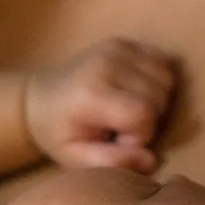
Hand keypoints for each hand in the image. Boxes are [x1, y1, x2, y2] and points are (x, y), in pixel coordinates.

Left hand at [24, 39, 177, 173]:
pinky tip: (137, 91)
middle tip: (122, 127)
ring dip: (157, 100)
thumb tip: (151, 160)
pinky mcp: (123, 42)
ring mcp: (116, 49)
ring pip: (166, 78)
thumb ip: (113, 162)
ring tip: (130, 109)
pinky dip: (158, 80)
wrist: (38, 99)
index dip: (139, 135)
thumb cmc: (58, 134)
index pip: (143, 113)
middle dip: (149, 119)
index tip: (118, 140)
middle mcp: (106, 64)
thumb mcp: (76, 159)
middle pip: (159, 96)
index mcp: (92, 93)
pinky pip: (162, 61)